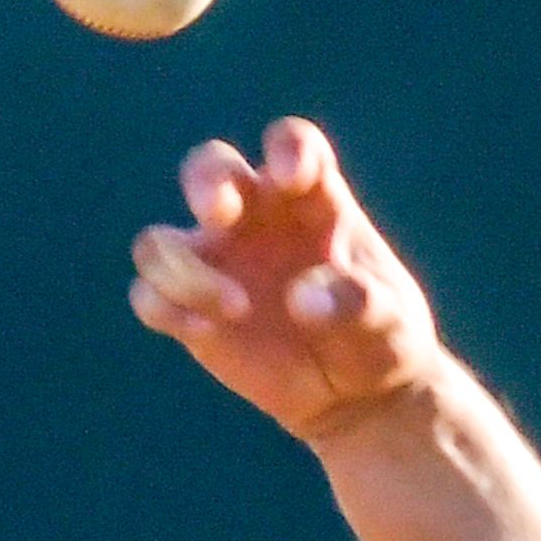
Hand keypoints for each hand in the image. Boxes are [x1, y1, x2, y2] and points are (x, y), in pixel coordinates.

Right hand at [129, 119, 444, 441]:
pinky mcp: (190, 309)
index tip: (292, 175)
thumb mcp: (390, 324)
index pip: (294, 145)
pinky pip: (149, 297)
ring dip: (184, 270)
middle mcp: (254, 218)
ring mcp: (217, 261)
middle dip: (206, 182)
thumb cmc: (381, 338)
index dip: (288, 147)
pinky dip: (166, 308)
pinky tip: (206, 331)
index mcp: (312, 200)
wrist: (361, 394)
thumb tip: (303, 300)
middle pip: (209, 168)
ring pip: (160, 241)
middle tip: (220, 214)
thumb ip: (359, 303)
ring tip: (239, 307)